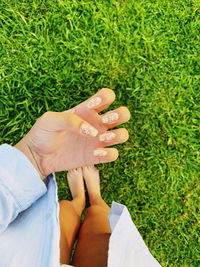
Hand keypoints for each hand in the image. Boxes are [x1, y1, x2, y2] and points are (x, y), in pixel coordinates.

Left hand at [15, 88, 129, 178]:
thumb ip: (70, 120)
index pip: (107, 96)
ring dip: (118, 135)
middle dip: (120, 114)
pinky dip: (109, 154)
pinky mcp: (96, 156)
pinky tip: (94, 154)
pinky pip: (113, 154)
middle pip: (123, 114)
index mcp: (87, 110)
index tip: (91, 105)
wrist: (37, 155)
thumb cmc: (43, 133)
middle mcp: (96, 123)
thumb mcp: (50, 119)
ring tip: (101, 139)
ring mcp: (98, 140)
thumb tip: (91, 131)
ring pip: (123, 134)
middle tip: (104, 120)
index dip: (105, 98)